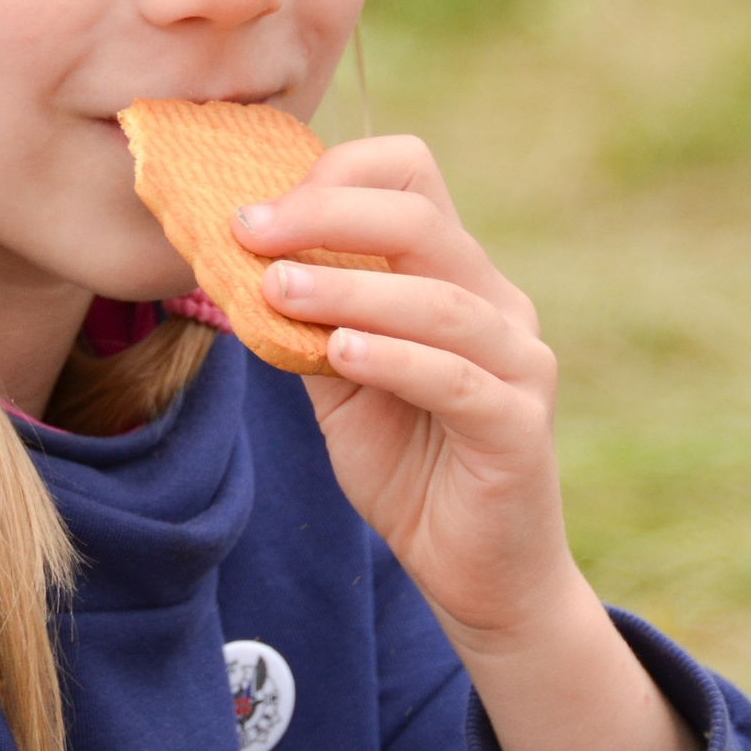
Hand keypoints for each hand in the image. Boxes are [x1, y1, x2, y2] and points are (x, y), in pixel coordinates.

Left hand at [237, 136, 700, 750]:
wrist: (479, 575)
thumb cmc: (410, 467)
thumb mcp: (339, 383)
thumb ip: (305, 321)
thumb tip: (232, 260)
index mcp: (456, 276)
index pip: (412, 178)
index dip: (336, 176)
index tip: (258, 208)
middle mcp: (497, 304)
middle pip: (422, 219)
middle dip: (327, 215)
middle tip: (249, 230)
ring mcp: (518, 363)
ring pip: (439, 298)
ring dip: (350, 286)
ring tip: (278, 288)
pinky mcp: (518, 427)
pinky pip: (456, 378)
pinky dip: (394, 356)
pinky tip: (338, 350)